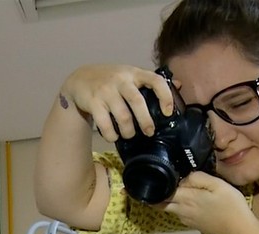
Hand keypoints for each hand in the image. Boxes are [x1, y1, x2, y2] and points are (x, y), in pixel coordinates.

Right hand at [59, 64, 175, 142]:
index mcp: (134, 73)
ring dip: (128, 131)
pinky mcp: (92, 102)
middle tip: (149, 132)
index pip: (155, 80)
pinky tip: (113, 136)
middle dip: (146, 121)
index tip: (168, 112)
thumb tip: (179, 86)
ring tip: (129, 135)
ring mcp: (105, 91)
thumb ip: (151, 82)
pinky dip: (111, 134)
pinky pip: (104, 124)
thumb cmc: (111, 81)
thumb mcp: (131, 76)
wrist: (80, 80)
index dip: (165, 96)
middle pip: (137, 102)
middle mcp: (120, 80)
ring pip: (122, 116)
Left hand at [161, 172, 253, 233]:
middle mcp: (181, 210)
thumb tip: (184, 178)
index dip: (161, 182)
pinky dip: (180, 207)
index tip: (165, 175)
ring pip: (170, 209)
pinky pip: (180, 214)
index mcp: (185, 198)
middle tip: (166, 183)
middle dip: (159, 194)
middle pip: (161, 203)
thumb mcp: (218, 184)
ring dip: (170, 200)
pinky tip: (192, 202)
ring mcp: (186, 220)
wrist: (240, 231)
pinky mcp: (193, 225)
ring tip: (181, 190)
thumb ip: (198, 178)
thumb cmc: (231, 205)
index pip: (162, 191)